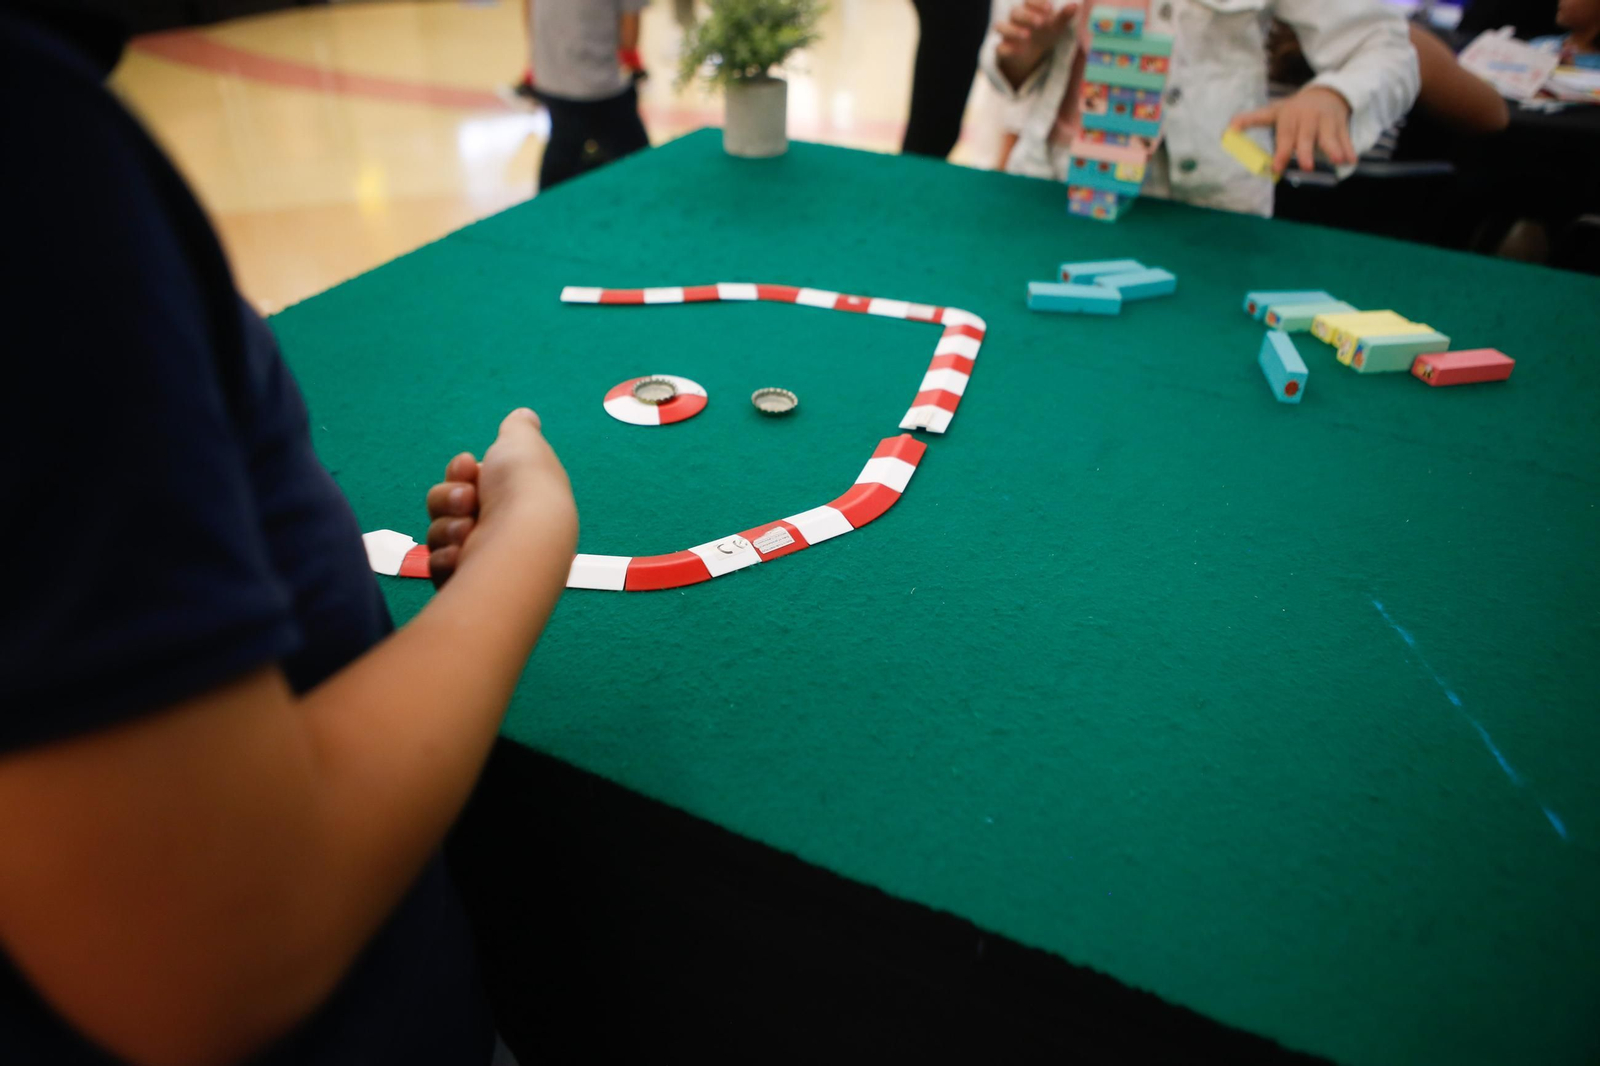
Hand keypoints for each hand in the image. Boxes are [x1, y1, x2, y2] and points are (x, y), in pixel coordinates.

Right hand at [424, 408, 576, 587]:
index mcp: (512, 498)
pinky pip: (437, 564)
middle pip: (446, 505)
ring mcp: (483, 557)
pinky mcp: (467, 584)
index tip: (466, 469)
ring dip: (448, 527)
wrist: (521, 539)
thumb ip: (518, 429)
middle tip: (468, 501)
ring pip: (438, 533)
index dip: (458, 473)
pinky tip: (464, 555)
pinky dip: (447, 556)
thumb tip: (525, 417)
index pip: (465, 482)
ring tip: (469, 531)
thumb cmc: (522, 488)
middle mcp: (500, 528)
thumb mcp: (522, 443)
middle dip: (449, 499)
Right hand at [995, 0, 1077, 87]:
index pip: (1028, 1)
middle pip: (1015, 13)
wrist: (1029, 53)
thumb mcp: (1055, 26)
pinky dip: (1006, 48)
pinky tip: (1016, 50)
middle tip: (1041, 22)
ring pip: (1001, 27)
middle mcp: (1014, 20)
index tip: (1050, 8)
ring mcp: (1007, 34)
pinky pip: (999, 47)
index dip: (1037, 3)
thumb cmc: (1043, 33)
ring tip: (1026, 35)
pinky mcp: (1002, 49)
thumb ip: (1064, 16)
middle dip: (1027, 16)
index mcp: (1027, 10)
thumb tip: (1075, 5)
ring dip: (1013, 30)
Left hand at [1230, 86, 1355, 175]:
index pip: (1284, 136)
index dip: (1281, 152)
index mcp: (1289, 117)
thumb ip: (1251, 120)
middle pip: (1307, 137)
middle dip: (1306, 151)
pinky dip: (1349, 148)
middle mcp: (1308, 119)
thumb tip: (1228, 130)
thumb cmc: (1294, 109)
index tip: (1276, 168)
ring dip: (1334, 148)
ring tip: (1338, 160)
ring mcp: (1326, 121)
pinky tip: (1351, 161)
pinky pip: (1346, 138)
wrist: (1327, 93)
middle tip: (1307, 167)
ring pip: (1330, 136)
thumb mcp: (1273, 111)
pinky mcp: (1341, 125)